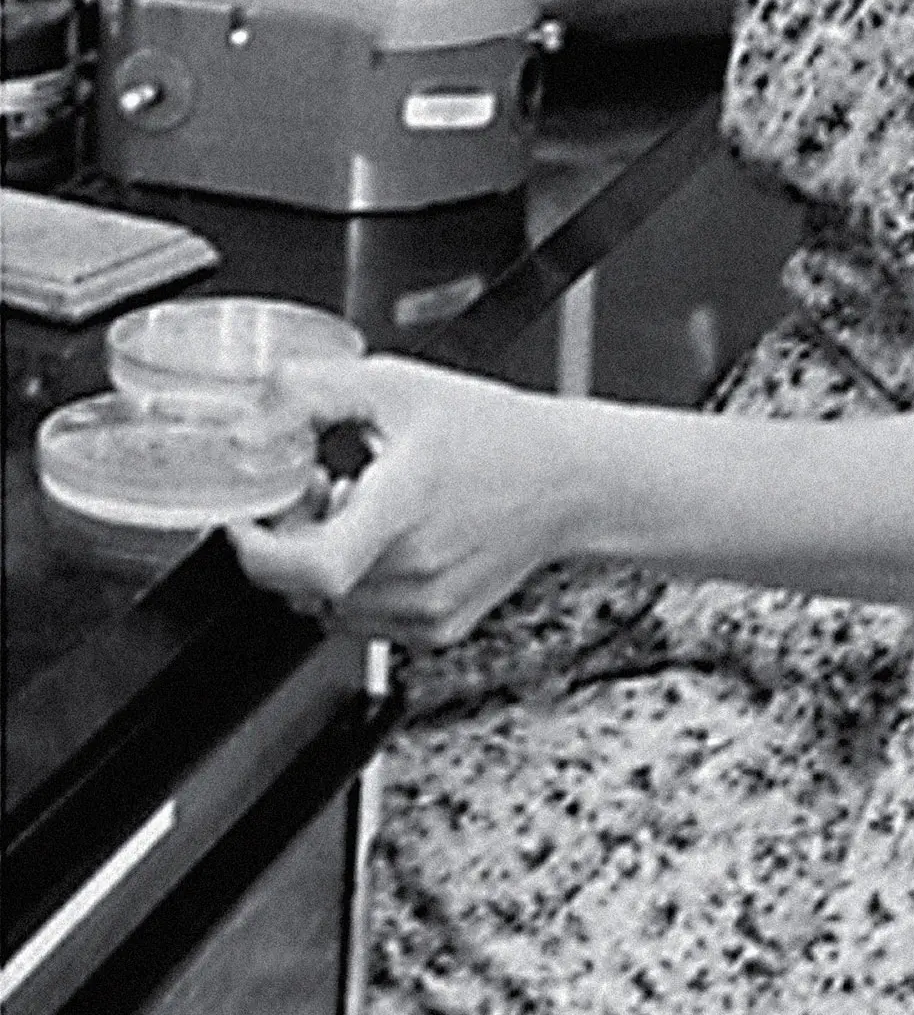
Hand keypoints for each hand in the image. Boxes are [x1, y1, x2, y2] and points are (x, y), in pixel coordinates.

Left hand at [226, 354, 577, 647]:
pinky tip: (389, 538)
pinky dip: (356, 584)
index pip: (310, 565)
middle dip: (289, 539)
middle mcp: (417, 568)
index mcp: (406, 504)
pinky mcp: (437, 629)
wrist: (567, 479)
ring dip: (322, 563)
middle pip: (304, 583)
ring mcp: (428, 608)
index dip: (259, 550)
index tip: (245, 520)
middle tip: (318, 489)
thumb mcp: (394, 385)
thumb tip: (247, 428)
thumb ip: (308, 395)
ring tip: (362, 508)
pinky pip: (363, 618)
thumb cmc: (492, 432)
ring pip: (327, 605)